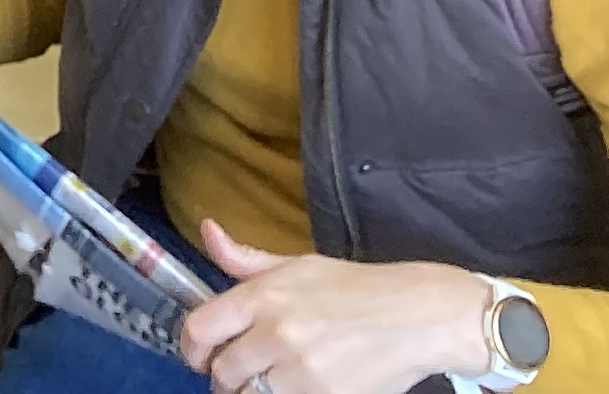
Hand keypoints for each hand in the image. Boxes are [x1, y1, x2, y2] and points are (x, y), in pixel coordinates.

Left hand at [174, 224, 492, 393]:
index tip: (197, 357)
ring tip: (264, 383)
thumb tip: (208, 231)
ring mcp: (302, 372)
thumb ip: (245, 259)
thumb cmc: (355, 289)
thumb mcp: (298, 264)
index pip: (201, 328)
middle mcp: (278, 334)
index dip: (191, 348)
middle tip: (236, 375)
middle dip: (224, 377)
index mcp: (264, 296)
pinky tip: (293, 388)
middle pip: (223, 373)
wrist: (417, 318)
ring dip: (251, 393)